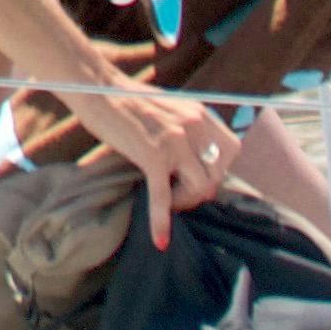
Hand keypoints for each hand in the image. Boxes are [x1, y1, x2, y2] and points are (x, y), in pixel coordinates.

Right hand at [76, 76, 240, 239]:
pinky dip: (160, 222)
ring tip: (170, 202)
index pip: (231, 150)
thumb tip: (196, 160)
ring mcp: (175, 141)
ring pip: (199, 187)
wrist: (99, 88)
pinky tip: (160, 241)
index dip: (219, 171)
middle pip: (218, 173)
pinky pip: (163, 198)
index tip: (200, 177)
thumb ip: (188, 129)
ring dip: (186, 201)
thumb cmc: (129, 101)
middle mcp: (194, 125)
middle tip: (183, 195)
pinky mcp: (152, 156)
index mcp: (200, 114)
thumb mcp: (171, 109)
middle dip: (203, 190)